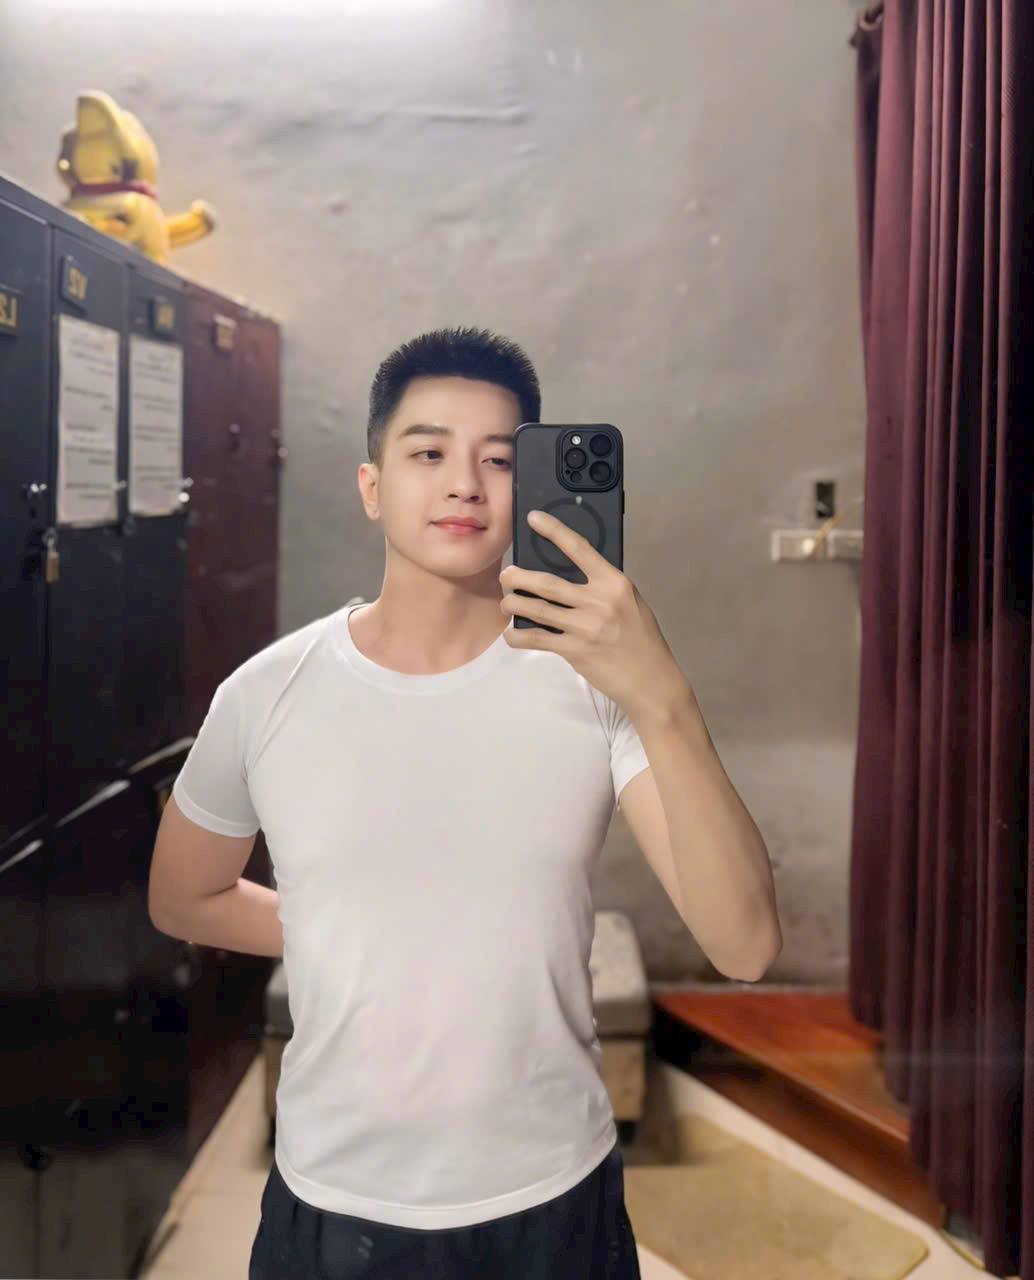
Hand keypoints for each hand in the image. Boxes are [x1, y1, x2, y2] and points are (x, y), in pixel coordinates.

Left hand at [499, 509, 687, 718]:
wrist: (651, 680)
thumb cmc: (642, 639)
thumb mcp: (631, 603)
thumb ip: (604, 588)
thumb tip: (573, 574)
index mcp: (614, 583)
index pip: (579, 549)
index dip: (554, 531)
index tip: (533, 518)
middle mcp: (598, 601)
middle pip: (547, 582)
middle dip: (519, 577)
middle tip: (506, 575)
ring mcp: (584, 627)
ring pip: (536, 609)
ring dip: (514, 604)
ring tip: (505, 601)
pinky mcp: (574, 650)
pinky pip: (537, 639)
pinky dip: (518, 636)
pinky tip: (512, 634)